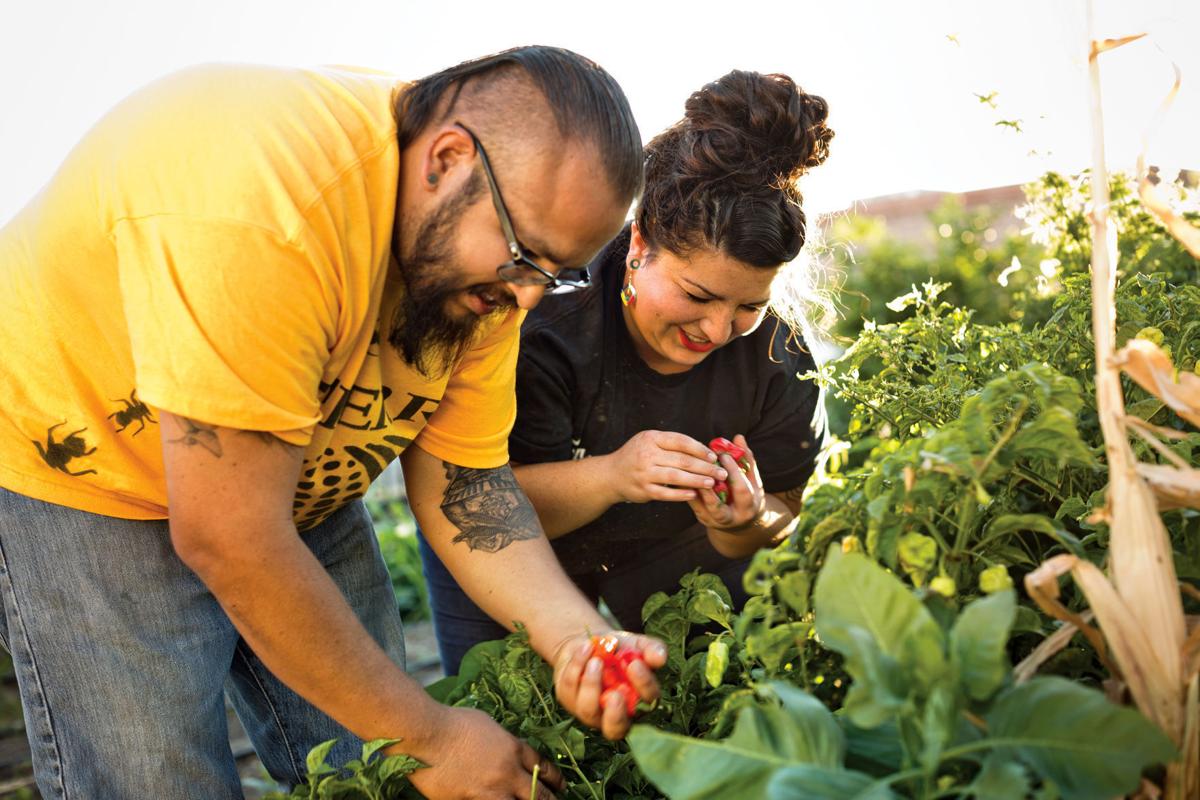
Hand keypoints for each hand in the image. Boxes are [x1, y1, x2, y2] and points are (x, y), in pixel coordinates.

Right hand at [408, 706, 563, 798]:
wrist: (427, 734)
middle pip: (539, 795)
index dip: (555, 779)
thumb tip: (510, 752)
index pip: (544, 767)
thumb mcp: (488, 725)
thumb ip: (504, 742)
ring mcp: (489, 792)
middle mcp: (507, 773)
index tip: (560, 786)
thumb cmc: (453, 722)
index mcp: (513, 749)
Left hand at [552, 631, 666, 739]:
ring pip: (588, 710)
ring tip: (596, 660)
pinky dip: (578, 664)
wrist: (590, 643)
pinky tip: (585, 648)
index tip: (635, 665)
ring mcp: (590, 711)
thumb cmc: (619, 649)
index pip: (647, 702)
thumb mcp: (637, 645)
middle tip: (615, 695)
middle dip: (615, 715)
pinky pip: (571, 687)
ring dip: (592, 684)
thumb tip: (661, 658)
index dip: (643, 686)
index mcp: (639, 702)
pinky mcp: (570, 700)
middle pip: (615, 729)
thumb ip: (651, 649)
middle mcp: (614, 714)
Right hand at [606, 430, 724, 503]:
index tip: (714, 456)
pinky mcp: (643, 490)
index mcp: (651, 438)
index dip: (699, 449)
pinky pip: (666, 493)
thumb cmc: (637, 456)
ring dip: (697, 480)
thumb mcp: (649, 442)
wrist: (611, 475)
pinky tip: (694, 494)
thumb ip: (671, 444)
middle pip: (682, 460)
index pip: (680, 441)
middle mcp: (647, 454)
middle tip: (721, 472)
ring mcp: (644, 473)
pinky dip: (681, 494)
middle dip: (705, 466)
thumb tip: (704, 449)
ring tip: (713, 483)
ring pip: (676, 476)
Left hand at [688, 435, 764, 530]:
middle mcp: (730, 519)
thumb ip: (746, 459)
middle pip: (717, 505)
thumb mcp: (751, 479)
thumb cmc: (747, 494)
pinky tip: (681, 476)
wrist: (739, 521)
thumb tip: (738, 437)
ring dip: (694, 487)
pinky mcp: (702, 518)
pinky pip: (692, 504)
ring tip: (687, 470)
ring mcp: (714, 521)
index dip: (733, 472)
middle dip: (709, 485)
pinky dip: (686, 490)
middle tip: (702, 466)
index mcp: (748, 507)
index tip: (724, 455)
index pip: (741, 490)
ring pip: (701, 506)